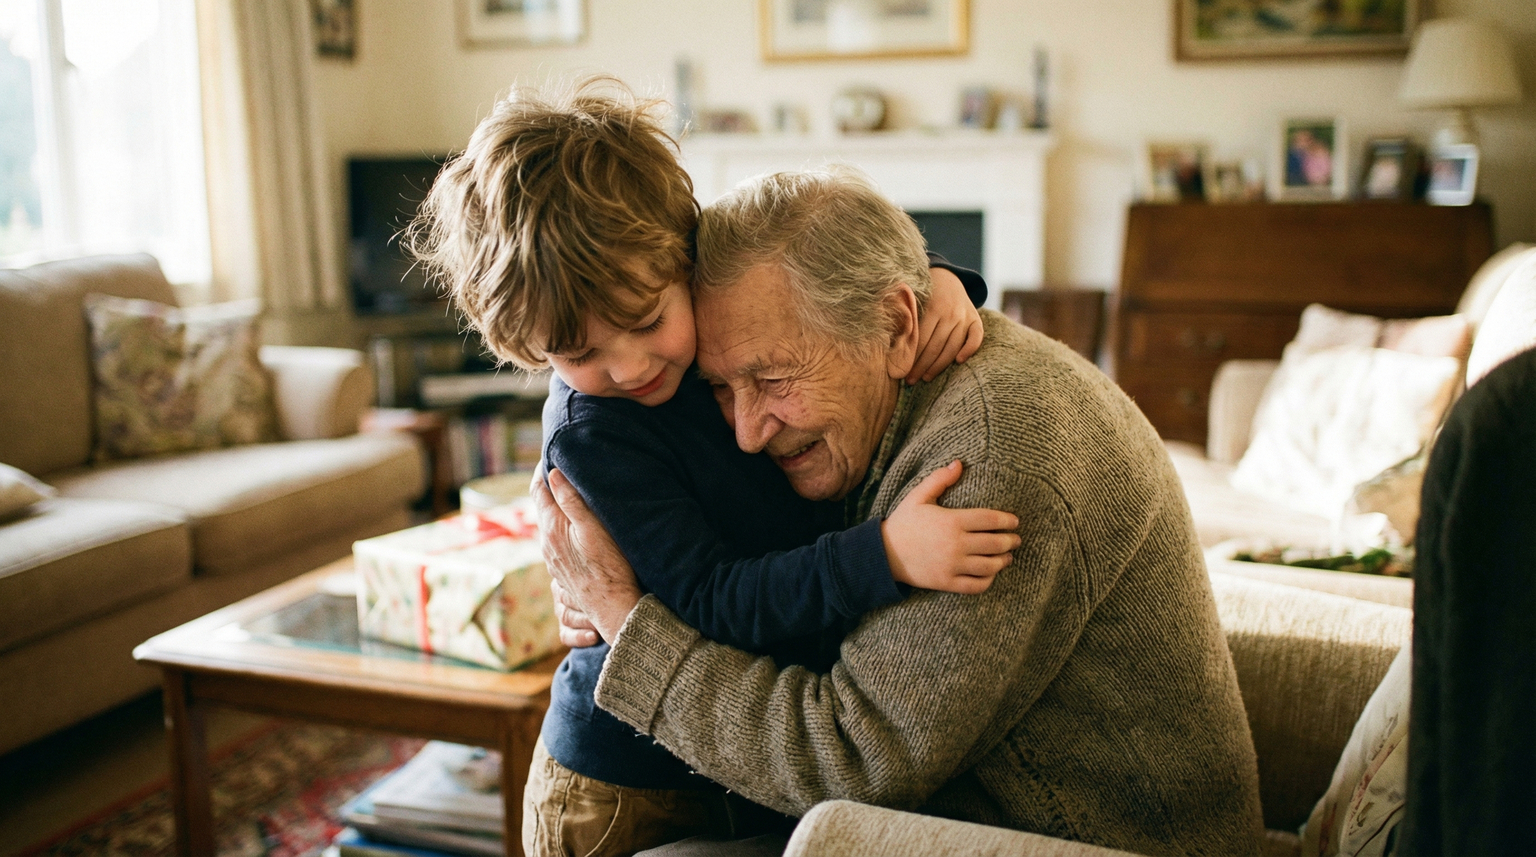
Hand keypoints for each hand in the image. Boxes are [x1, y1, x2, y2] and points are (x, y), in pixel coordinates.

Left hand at [532, 469, 643, 643]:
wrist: (612, 608)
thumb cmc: (610, 566)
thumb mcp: (593, 528)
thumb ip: (571, 501)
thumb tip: (552, 474)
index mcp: (552, 528)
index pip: (538, 491)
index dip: (542, 472)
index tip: (549, 457)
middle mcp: (546, 543)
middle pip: (542, 508)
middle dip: (549, 489)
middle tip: (560, 470)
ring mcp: (552, 559)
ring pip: (549, 526)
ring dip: (555, 510)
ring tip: (568, 496)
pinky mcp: (561, 571)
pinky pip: (555, 542)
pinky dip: (561, 528)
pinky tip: (574, 529)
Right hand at [882, 461, 1020, 594]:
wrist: (883, 554)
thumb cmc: (903, 522)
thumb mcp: (918, 496)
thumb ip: (939, 479)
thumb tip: (959, 463)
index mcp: (952, 521)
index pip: (990, 519)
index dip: (1007, 520)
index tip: (1015, 521)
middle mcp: (956, 544)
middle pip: (995, 543)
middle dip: (1010, 541)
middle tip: (1016, 539)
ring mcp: (952, 565)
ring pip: (989, 566)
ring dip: (1003, 560)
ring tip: (1008, 557)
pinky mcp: (947, 582)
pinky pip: (976, 585)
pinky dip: (988, 580)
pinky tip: (991, 573)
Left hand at [908, 267, 983, 383]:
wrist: (946, 276)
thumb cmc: (923, 293)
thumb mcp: (913, 300)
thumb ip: (906, 319)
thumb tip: (889, 344)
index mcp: (933, 308)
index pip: (921, 340)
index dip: (911, 358)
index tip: (901, 372)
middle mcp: (951, 313)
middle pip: (935, 347)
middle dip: (921, 366)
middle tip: (910, 380)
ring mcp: (965, 317)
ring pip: (952, 347)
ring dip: (939, 366)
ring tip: (926, 377)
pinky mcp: (976, 319)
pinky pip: (976, 338)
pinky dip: (969, 350)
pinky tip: (959, 362)